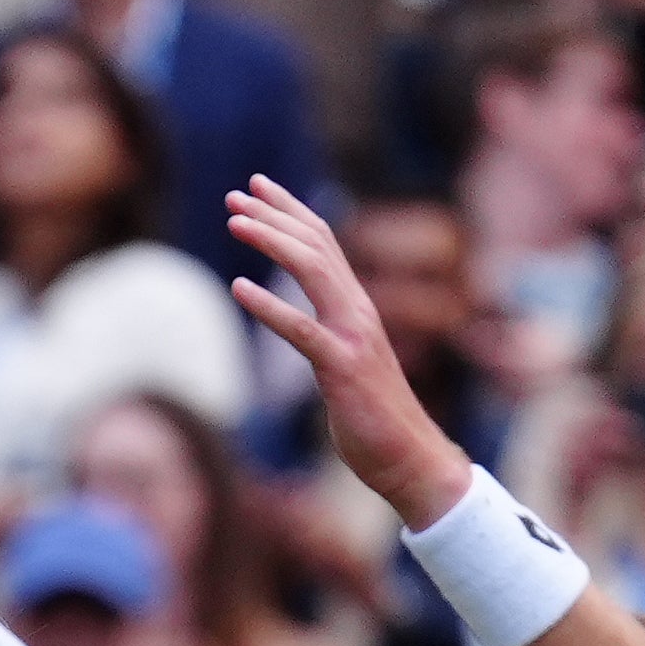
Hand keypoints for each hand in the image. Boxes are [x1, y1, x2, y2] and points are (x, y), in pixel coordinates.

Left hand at [224, 177, 472, 528]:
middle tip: (235, 195)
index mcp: (357, 308)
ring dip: (271, 241)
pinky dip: (269, 306)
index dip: (291, 211)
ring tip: (235, 222)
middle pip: (315, 244)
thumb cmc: (375, 419)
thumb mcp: (348, 365)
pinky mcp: (343, 368)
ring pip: (312, 270)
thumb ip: (331, 337)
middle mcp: (358, 311)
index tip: (258, 187)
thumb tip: (309, 328)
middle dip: (274, 214)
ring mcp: (353, 336)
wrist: (410, 458)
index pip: (324, 243)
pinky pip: (302, 330)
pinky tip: (239, 287)